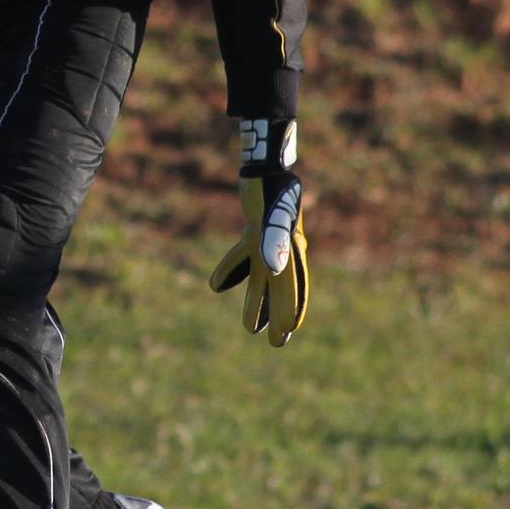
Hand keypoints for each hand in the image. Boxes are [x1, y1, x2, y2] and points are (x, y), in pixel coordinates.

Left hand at [208, 120, 307, 345]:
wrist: (266, 164)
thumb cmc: (271, 191)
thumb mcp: (271, 217)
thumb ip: (274, 242)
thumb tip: (273, 270)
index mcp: (290, 252)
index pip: (292, 289)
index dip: (289, 313)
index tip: (285, 336)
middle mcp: (284, 250)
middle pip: (281, 290)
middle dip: (278, 317)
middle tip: (277, 344)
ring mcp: (268, 240)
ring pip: (261, 279)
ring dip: (256, 301)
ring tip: (251, 328)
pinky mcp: (254, 229)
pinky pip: (244, 256)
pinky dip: (232, 271)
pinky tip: (217, 285)